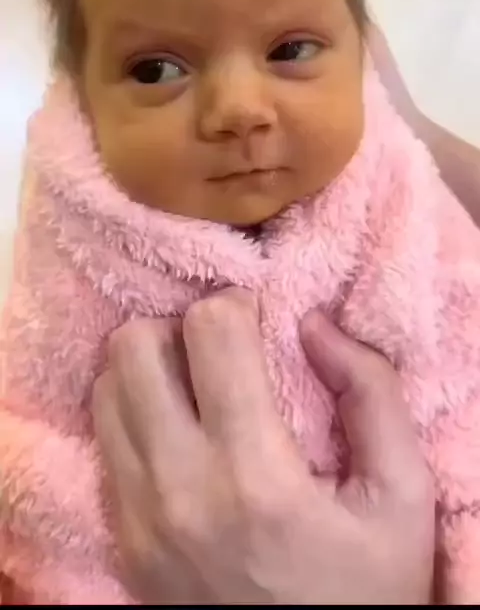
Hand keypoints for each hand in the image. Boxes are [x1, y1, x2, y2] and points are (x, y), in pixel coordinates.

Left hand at [93, 289, 434, 603]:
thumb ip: (371, 393)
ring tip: (198, 388)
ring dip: (152, 368)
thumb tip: (313, 323)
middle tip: (222, 353)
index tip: (261, 324)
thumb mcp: (402, 496)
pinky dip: (133, 413)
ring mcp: (138, 519)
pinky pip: (103, 438)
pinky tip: (178, 429)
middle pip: (135, 346)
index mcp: (257, 476)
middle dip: (182, 330)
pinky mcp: (121, 539)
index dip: (239, 306)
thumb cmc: (364, 589)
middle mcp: (180, 491)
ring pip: (106, 386)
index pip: (210, 330)